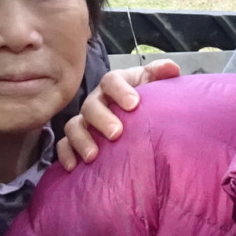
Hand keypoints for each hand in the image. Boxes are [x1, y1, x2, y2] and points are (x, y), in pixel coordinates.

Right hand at [55, 59, 175, 168]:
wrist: (137, 120)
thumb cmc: (144, 102)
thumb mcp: (152, 85)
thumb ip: (160, 74)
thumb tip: (171, 69)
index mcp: (115, 85)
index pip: (112, 80)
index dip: (120, 90)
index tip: (134, 104)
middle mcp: (96, 101)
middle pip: (91, 105)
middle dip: (102, 119)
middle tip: (117, 133)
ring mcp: (84, 121)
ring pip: (74, 126)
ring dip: (81, 140)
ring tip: (93, 156)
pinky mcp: (75, 140)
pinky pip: (64, 145)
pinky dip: (66, 154)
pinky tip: (72, 166)